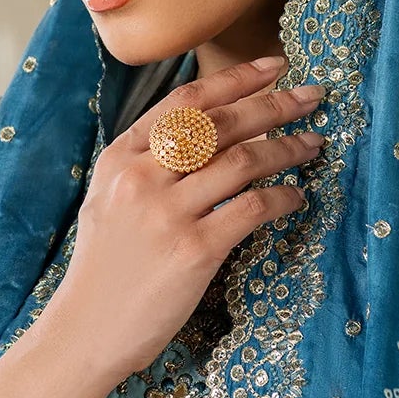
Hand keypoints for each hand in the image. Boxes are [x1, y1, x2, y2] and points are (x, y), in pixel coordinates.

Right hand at [51, 54, 324, 382]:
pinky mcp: (193, 251)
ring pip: (242, 161)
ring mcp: (167, 213)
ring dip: (286, 148)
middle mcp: (141, 177)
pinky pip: (252, 210)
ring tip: (313, 144)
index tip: (274, 66)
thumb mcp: (110, 200)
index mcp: (121, 158)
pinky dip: (282, 199)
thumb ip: (147, 163)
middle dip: (274, 104)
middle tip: (312, 96)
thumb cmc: (105, 270)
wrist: (85, 331)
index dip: (236, 79)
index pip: (186, 101)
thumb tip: (205, 130)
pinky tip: (297, 198)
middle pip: (220, 123)